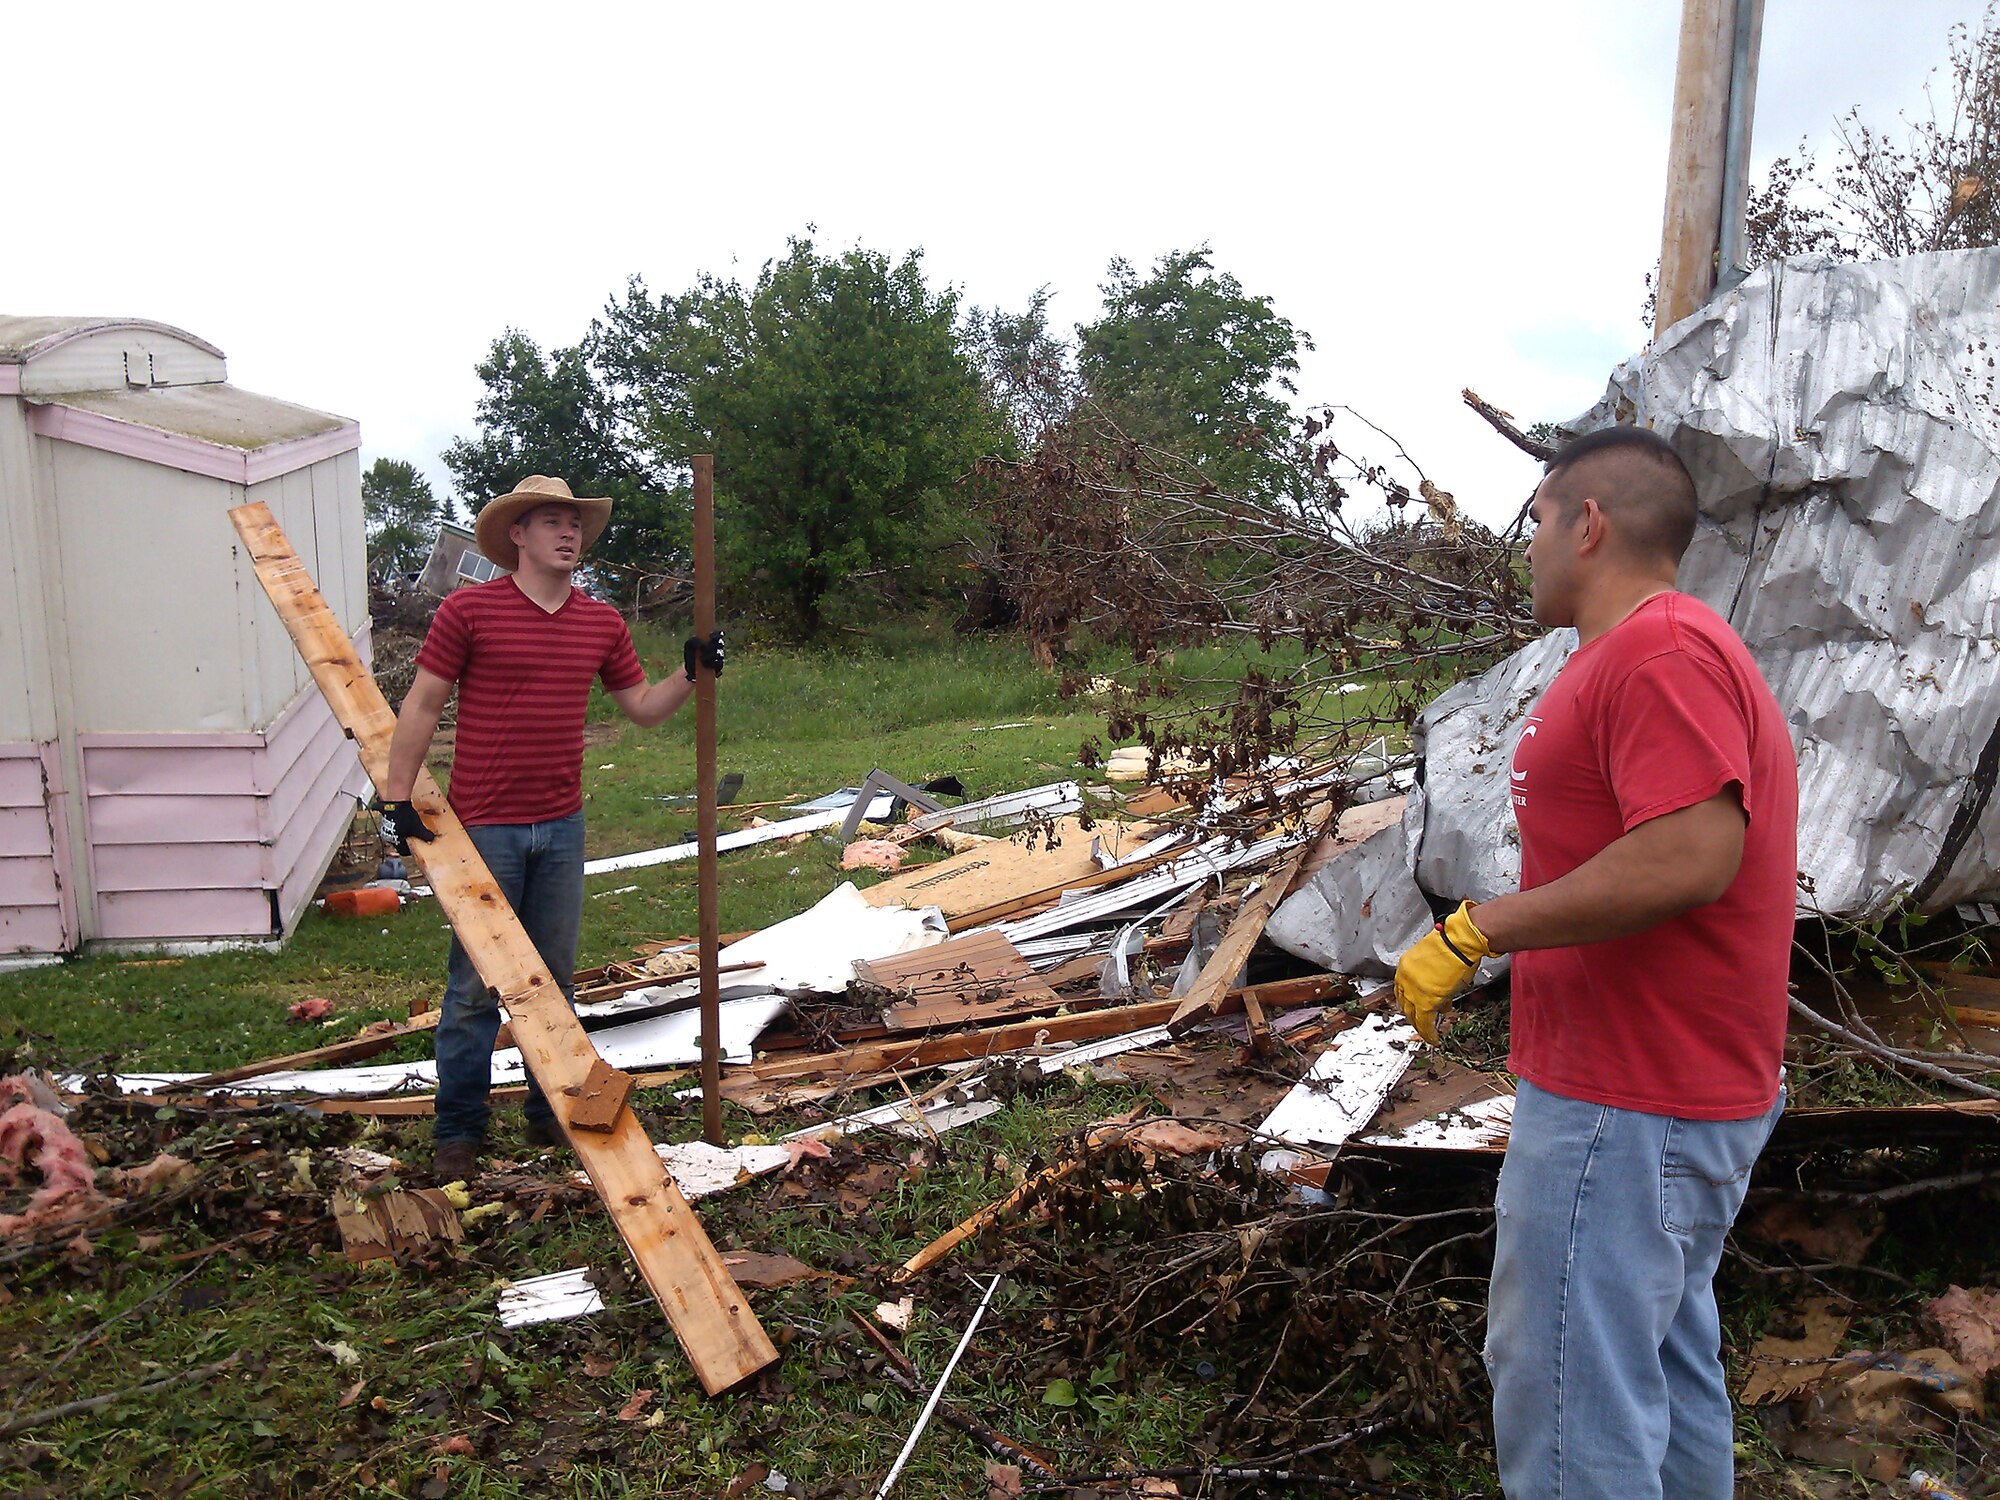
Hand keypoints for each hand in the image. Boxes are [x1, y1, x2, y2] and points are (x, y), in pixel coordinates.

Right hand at [379, 798, 434, 855]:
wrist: (396, 802)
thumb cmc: (406, 817)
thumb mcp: (418, 827)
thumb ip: (425, 835)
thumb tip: (432, 839)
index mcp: (396, 841)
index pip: (403, 851)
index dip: (411, 850)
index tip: (416, 847)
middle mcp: (389, 836)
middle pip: (399, 843)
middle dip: (407, 841)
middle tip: (414, 838)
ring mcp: (386, 827)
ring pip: (396, 834)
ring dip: (403, 832)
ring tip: (410, 829)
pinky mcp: (386, 819)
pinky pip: (394, 825)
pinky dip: (400, 825)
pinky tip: (405, 820)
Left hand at [683, 629, 725, 681]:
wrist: (691, 668)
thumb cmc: (691, 654)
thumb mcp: (688, 646)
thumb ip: (693, 641)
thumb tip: (702, 645)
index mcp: (712, 640)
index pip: (719, 634)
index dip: (717, 634)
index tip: (711, 637)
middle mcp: (718, 647)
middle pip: (721, 643)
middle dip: (713, 646)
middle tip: (705, 649)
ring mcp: (720, 656)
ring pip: (720, 654)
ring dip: (711, 656)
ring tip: (702, 659)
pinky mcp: (719, 666)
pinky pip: (720, 664)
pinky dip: (713, 664)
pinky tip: (705, 664)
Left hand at [1393, 900, 1491, 1044]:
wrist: (1459, 942)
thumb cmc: (1453, 945)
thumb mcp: (1436, 960)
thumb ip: (1433, 978)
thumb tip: (1441, 995)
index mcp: (1405, 966)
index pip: (1402, 989)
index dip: (1410, 1000)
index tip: (1415, 1005)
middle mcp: (1405, 978)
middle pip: (1404, 1003)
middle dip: (1414, 1014)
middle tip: (1421, 1021)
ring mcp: (1413, 990)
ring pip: (1412, 1015)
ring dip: (1421, 1024)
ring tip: (1429, 1031)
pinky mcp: (1426, 1001)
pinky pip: (1424, 1023)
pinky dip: (1428, 1033)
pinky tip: (1433, 1039)